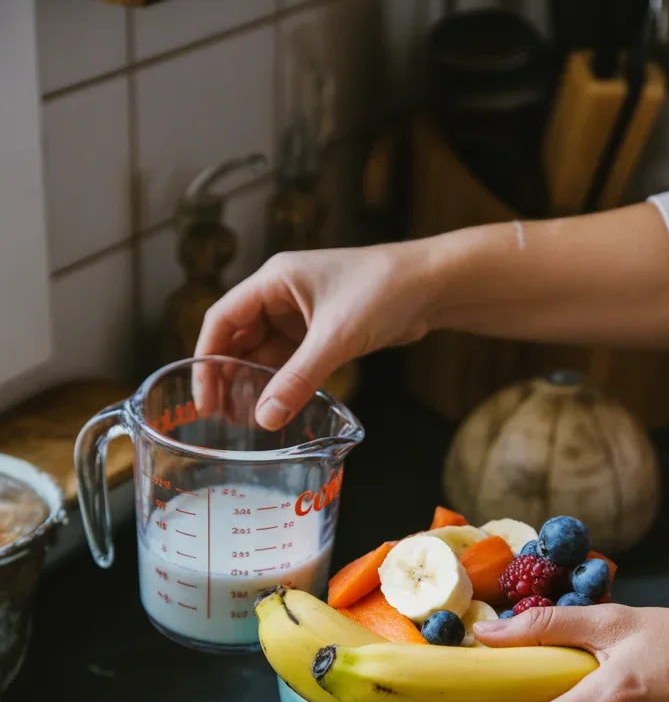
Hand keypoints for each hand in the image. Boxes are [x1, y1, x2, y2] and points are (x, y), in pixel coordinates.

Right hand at [194, 243, 431, 428]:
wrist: (431, 286)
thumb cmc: (383, 291)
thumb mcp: (335, 338)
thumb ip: (298, 379)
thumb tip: (265, 417)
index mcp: (273, 281)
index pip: (221, 319)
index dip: (206, 359)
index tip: (204, 397)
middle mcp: (281, 295)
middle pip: (238, 338)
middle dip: (227, 376)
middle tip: (220, 417)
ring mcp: (302, 314)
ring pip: (264, 353)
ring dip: (254, 383)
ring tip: (244, 420)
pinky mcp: (323, 332)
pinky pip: (291, 361)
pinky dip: (282, 383)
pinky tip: (277, 408)